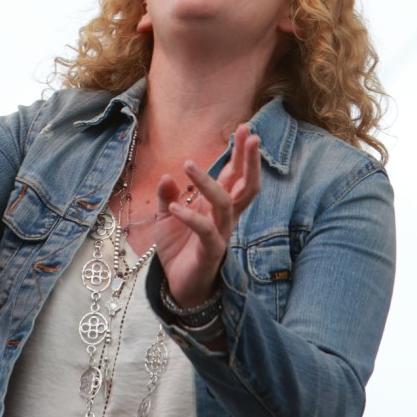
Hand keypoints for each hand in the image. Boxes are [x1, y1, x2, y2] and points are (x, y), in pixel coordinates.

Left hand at [154, 124, 260, 307]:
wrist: (178, 287)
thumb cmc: (178, 250)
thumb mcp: (165, 217)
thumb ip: (167, 196)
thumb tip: (167, 176)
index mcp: (217, 207)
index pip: (235, 176)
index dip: (242, 154)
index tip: (247, 129)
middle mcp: (225, 218)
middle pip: (245, 186)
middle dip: (248, 160)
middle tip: (250, 135)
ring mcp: (220, 235)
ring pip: (224, 204)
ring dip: (206, 182)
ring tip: (187, 163)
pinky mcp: (210, 252)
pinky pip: (205, 231)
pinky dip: (190, 217)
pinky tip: (174, 207)